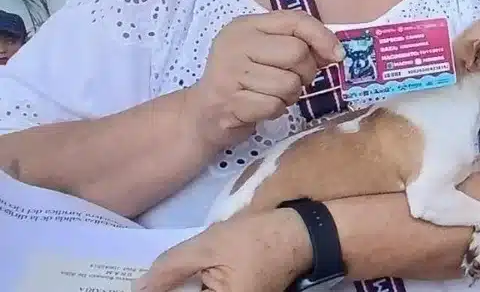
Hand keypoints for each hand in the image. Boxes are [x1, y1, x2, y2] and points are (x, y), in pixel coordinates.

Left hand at [135, 209, 311, 291]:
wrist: (300, 233)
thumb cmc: (257, 238)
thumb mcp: (208, 246)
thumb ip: (170, 268)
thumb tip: (139, 287)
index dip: (157, 291)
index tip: (142, 284)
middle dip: (169, 288)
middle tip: (150, 277)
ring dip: (181, 287)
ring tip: (169, 273)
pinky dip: (195, 286)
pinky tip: (187, 275)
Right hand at [182, 10, 343, 148]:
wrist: (204, 113)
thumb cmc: (245, 79)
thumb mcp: (267, 52)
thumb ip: (300, 44)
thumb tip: (335, 52)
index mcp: (246, 25)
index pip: (295, 20)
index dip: (322, 37)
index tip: (336, 55)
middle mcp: (235, 43)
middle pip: (296, 53)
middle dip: (304, 72)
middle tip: (291, 80)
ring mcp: (229, 72)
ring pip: (288, 83)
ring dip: (289, 95)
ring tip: (272, 94)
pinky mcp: (229, 101)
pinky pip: (274, 105)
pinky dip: (275, 110)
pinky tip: (260, 106)